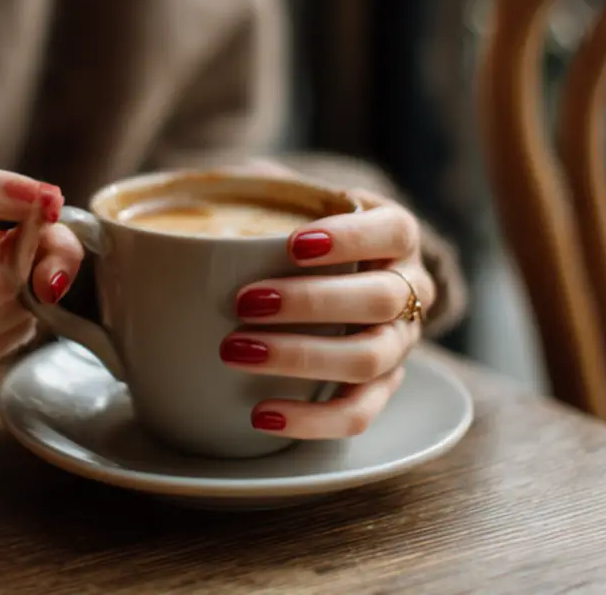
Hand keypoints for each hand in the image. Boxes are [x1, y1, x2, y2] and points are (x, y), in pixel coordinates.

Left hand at [219, 171, 433, 439]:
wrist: (342, 272)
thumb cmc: (305, 229)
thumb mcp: (293, 197)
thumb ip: (258, 188)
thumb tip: (195, 194)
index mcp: (396, 235)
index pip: (390, 232)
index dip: (349, 238)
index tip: (293, 244)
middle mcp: (410, 289)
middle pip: (378, 300)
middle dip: (309, 303)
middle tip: (243, 302)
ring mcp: (400, 343)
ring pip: (369, 359)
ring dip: (301, 357)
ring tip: (236, 351)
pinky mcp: (381, 388)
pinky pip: (358, 413)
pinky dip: (311, 419)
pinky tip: (261, 414)